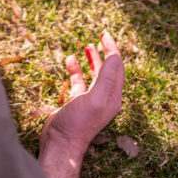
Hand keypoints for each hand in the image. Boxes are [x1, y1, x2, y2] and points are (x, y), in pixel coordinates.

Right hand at [38, 32, 124, 177]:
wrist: (61, 143)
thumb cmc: (78, 123)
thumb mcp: (95, 98)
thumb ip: (106, 78)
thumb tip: (115, 57)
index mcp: (112, 96)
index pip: (116, 67)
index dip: (112, 49)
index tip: (105, 34)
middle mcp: (104, 97)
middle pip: (108, 69)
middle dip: (105, 52)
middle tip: (100, 36)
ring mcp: (90, 99)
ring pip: (94, 74)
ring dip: (91, 59)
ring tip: (87, 46)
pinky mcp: (77, 102)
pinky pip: (79, 81)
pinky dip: (76, 70)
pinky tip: (70, 61)